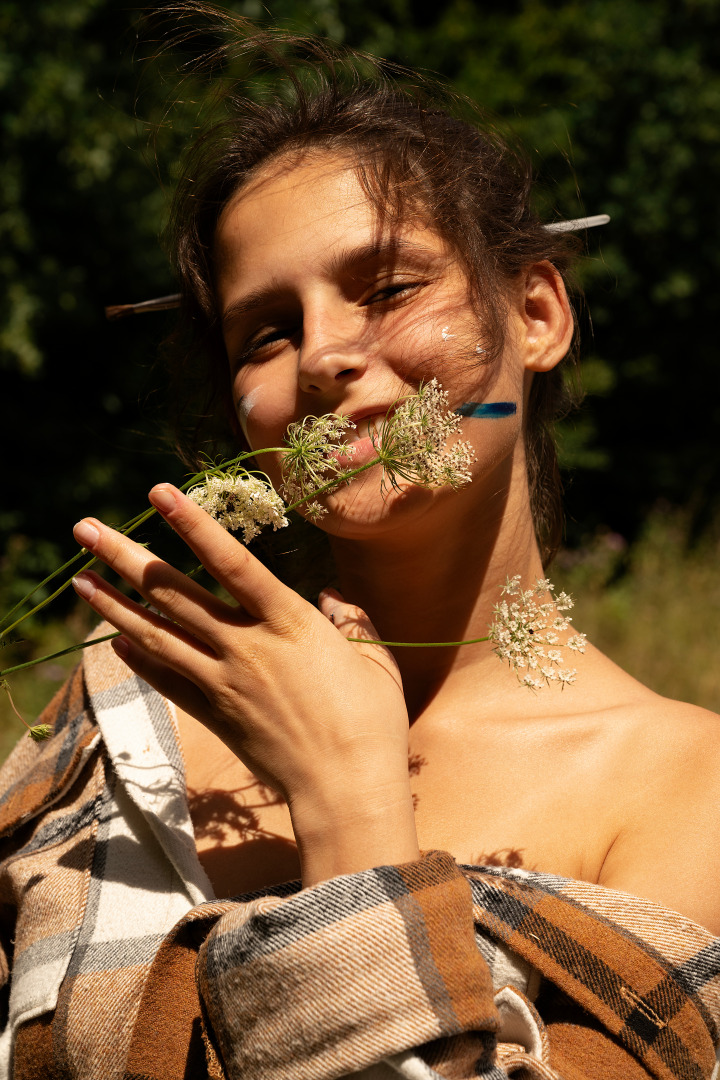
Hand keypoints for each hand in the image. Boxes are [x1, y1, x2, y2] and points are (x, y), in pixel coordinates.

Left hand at [72, 484, 418, 883]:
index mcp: (290, 623)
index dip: (194, 525)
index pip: (232, 562)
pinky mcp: (215, 715)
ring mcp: (224, 683)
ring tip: (79, 579)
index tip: (158, 493)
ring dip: (114, 606)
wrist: (345, 791)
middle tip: (86, 528)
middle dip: (126, 557)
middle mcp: (246, 647)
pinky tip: (115, 641)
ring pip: (157, 636)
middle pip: (175, 594)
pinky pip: (167, 680)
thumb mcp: (374, 660)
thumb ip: (352, 620)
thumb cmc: (372, 723)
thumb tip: (333, 600)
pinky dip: (139, 659)